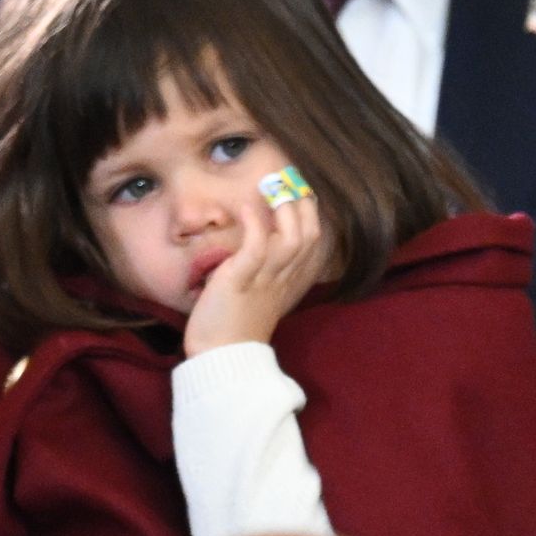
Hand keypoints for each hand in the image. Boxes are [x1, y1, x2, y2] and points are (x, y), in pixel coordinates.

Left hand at [183, 193, 333, 357]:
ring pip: (293, 240)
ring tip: (272, 186)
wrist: (221, 356)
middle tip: (289, 179)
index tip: (302, 191)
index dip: (312, 215)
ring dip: (285, 210)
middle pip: (311, 236)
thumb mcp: (256, 293)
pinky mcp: (241, 281)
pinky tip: (245, 207)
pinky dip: (255, 225)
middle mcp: (284, 279)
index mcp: (290, 282)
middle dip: (304, 204)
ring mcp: (264, 280)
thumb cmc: (232, 325)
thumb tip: (257, 241)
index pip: (314, 244)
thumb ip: (262, 269)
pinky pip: (256, 249)